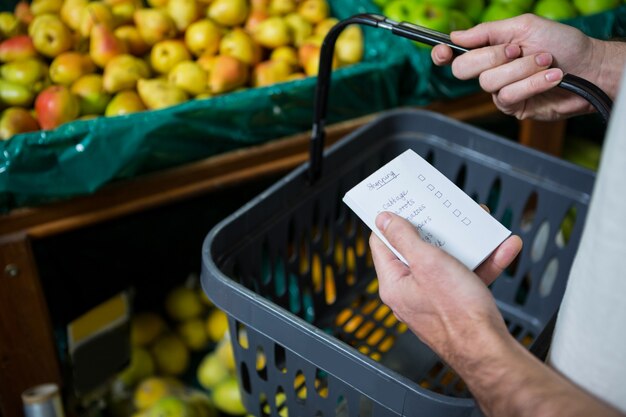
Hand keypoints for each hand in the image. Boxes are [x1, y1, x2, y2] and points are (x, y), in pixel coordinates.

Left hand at [370, 211, 521, 359]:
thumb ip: (404, 238)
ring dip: (468, 243)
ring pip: (447, 261)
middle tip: (446, 210)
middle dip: (437, 228)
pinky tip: (502, 249)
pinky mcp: (457, 303)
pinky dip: (484, 262)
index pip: (382, 243)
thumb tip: (384, 219)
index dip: (391, 221)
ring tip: (482, 226)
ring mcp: (434, 298)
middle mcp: (410, 291)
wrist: (490, 351)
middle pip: (417, 249)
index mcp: (394, 283)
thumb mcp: (427, 263)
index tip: (402, 204)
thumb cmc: (457, 314)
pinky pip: (467, 276)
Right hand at [431, 14, 601, 119]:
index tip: (443, 52)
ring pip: (489, 82)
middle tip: (517, 50)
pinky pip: (508, 95)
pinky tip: (550, 76)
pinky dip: (532, 83)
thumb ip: (488, 31)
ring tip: (546, 61)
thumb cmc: (563, 44)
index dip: (443, 54)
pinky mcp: (513, 107)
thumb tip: (457, 36)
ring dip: (521, 69)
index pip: (455, 54)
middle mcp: (491, 70)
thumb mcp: (524, 26)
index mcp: (489, 49)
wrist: (590, 68)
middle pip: (463, 69)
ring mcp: (500, 90)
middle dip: (491, 56)